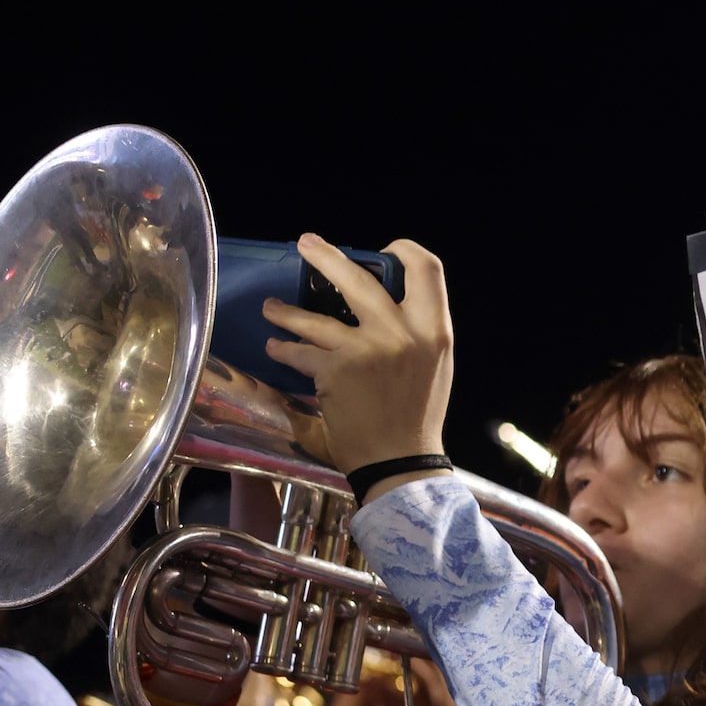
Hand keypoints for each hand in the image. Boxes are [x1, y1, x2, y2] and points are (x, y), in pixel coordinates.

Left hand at [262, 237, 451, 498]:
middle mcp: (404, 333)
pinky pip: (301, 352)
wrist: (402, 460)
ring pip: (315, 316)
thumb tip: (385, 303)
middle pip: (360, 278)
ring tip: (270, 308)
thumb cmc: (417, 415)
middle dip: (325, 256)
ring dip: (286, 311)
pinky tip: (276, 347)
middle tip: (305, 244)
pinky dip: (285, 349)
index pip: (428, 269)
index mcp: (435, 330)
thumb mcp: (434, 365)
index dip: (403, 250)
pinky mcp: (336, 370)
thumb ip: (416, 331)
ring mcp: (368, 349)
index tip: (381, 251)